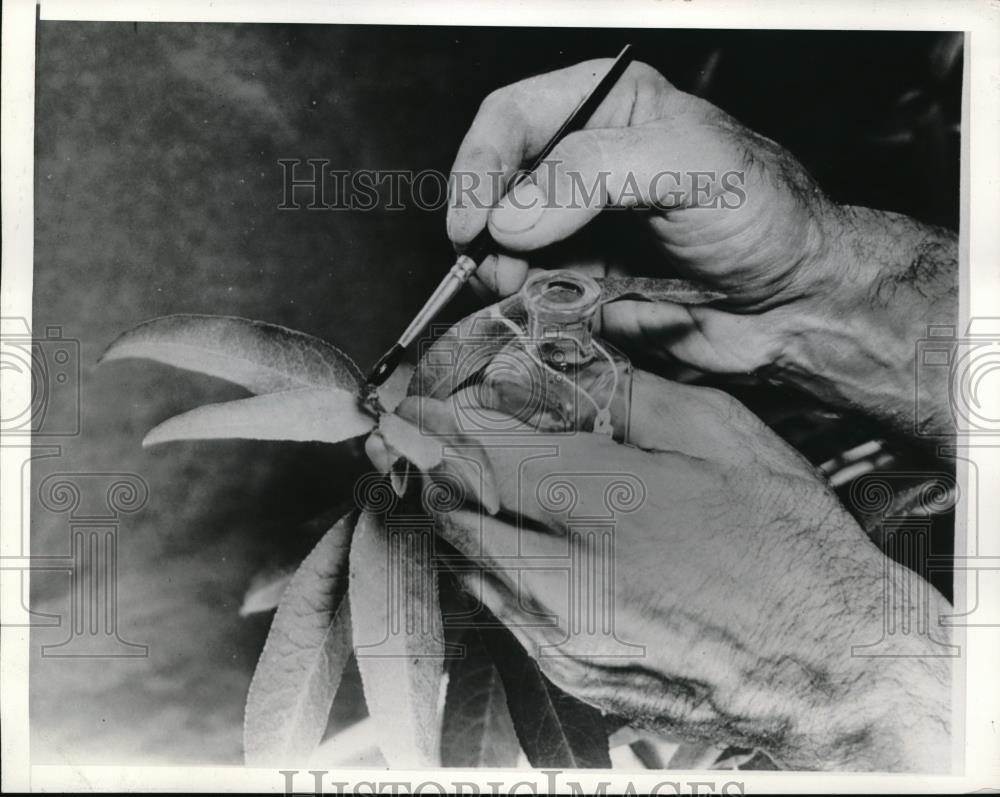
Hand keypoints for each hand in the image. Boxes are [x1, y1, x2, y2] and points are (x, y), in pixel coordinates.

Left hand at [394, 371, 952, 770]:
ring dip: (453, 515)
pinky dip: (490, 565)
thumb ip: (634, 397)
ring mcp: (560, 631)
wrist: (826, 663)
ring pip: (468, 561)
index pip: (477, 449)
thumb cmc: (788, 545)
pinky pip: (500, 608)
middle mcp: (564, 572)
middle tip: (418, 439)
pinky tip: (511, 542)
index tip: (410, 406)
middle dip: (427, 466)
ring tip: (458, 482)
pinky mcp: (567, 671)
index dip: (432, 421)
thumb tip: (573, 374)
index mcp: (600, 499)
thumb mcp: (724, 435)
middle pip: (453, 509)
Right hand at [448, 60, 956, 434]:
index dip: (480, 166)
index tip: (475, 223)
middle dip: (488, 232)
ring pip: (505, 249)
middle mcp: (584, 166)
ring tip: (532, 293)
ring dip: (507, 276)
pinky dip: (534, 308)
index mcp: (608, 108)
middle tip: (500, 270)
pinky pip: (533, 294)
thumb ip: (592, 176)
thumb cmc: (765, 215)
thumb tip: (511, 217)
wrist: (796, 302)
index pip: (512, 118)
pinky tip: (564, 311)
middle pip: (496, 187)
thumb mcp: (688, 164)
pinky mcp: (584, 282)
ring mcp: (580, 229)